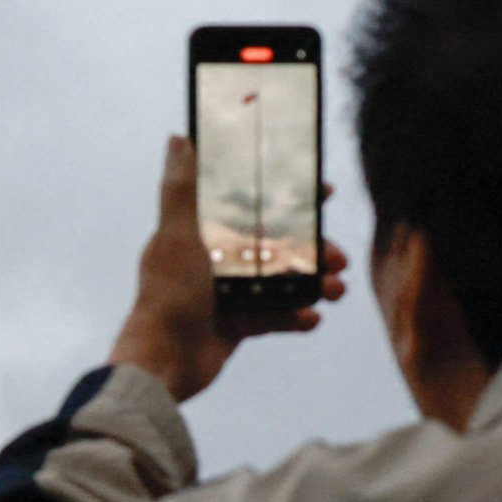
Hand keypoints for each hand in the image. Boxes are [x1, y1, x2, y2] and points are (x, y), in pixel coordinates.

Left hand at [110, 136, 347, 403]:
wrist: (163, 363)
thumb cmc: (166, 296)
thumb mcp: (176, 235)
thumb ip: (180, 189)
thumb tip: (177, 138)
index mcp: (204, 232)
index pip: (252, 205)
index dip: (288, 198)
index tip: (324, 193)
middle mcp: (218, 259)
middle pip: (277, 244)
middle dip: (312, 249)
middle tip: (339, 256)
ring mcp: (229, 293)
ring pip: (283, 280)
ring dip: (313, 283)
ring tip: (335, 290)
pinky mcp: (238, 325)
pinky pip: (276, 317)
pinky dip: (296, 317)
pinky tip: (311, 318)